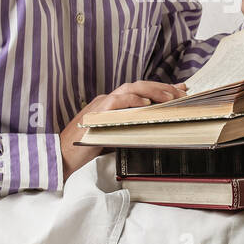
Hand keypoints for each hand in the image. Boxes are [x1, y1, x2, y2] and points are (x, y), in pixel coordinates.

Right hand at [60, 79, 188, 181]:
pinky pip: (116, 101)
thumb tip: (151, 129)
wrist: (61, 157)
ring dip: (152, 91)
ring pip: (129, 89)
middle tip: (181, 93)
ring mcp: (101, 105)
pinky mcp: (96, 113)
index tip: (180, 90)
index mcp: (112, 105)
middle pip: (138, 86)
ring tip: (169, 95)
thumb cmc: (85, 150)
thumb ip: (128, 129)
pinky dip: (131, 100)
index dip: (160, 89)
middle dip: (162, 87)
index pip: (140, 92)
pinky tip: (145, 103)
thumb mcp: (113, 137)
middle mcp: (107, 101)